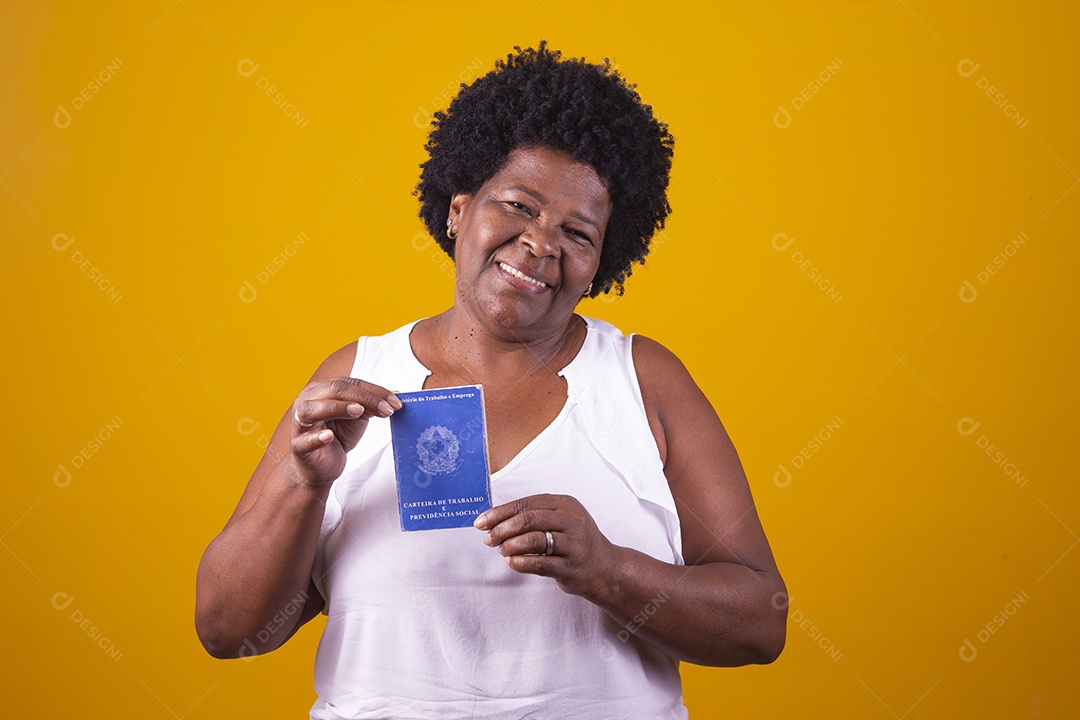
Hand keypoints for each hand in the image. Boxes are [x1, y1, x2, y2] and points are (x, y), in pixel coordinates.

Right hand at [289, 377, 401, 486]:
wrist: (322, 466)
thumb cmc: (337, 436)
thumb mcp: (357, 417)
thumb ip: (371, 404)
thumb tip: (396, 394)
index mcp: (322, 390)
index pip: (350, 384)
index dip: (375, 391)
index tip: (396, 402)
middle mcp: (308, 401)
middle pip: (334, 390)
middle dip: (364, 398)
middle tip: (386, 409)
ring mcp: (300, 423)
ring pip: (313, 409)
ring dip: (337, 408)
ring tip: (358, 411)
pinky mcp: (298, 446)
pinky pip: (304, 440)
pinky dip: (316, 438)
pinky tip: (328, 436)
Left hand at [474, 493, 619, 597]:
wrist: (605, 568)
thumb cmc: (575, 542)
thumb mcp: (560, 520)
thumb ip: (533, 517)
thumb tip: (494, 521)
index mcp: (565, 504)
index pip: (526, 504)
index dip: (500, 513)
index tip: (481, 522)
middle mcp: (572, 520)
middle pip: (529, 519)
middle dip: (502, 529)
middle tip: (488, 539)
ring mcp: (574, 544)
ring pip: (534, 540)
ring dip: (510, 545)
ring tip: (501, 550)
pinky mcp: (571, 567)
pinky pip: (540, 563)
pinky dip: (521, 562)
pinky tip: (511, 562)